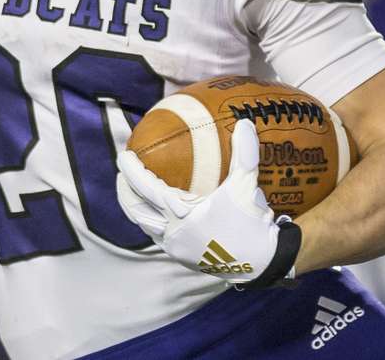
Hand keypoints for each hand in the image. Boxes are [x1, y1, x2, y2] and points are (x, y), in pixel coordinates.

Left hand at [115, 119, 298, 287]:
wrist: (262, 262)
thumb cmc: (251, 221)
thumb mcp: (247, 184)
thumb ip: (245, 152)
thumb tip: (245, 122)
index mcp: (182, 213)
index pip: (145, 188)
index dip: (131, 171)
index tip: (123, 155)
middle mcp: (172, 232)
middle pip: (134, 209)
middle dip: (124, 190)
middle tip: (122, 172)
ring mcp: (176, 246)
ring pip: (143, 224)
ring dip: (135, 206)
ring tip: (132, 190)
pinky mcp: (182, 256)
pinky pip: (157, 235)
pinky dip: (150, 220)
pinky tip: (155, 211)